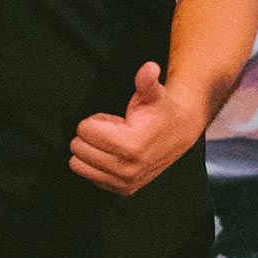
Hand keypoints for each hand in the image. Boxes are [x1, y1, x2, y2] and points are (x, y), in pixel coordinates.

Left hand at [69, 62, 203, 195]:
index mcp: (131, 145)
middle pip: (78, 147)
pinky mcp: (122, 189)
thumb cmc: (161, 111)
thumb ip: (147, 81)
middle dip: (91, 135)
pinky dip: (94, 164)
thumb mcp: (154, 93)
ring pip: (78, 164)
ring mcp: (124, 182)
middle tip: (113, 131)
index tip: (115, 121)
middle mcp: (127, 168)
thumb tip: (149, 68)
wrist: (180, 132)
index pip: (84, 130)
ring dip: (90, 150)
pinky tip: (115, 154)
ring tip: (113, 143)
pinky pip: (87, 176)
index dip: (94, 120)